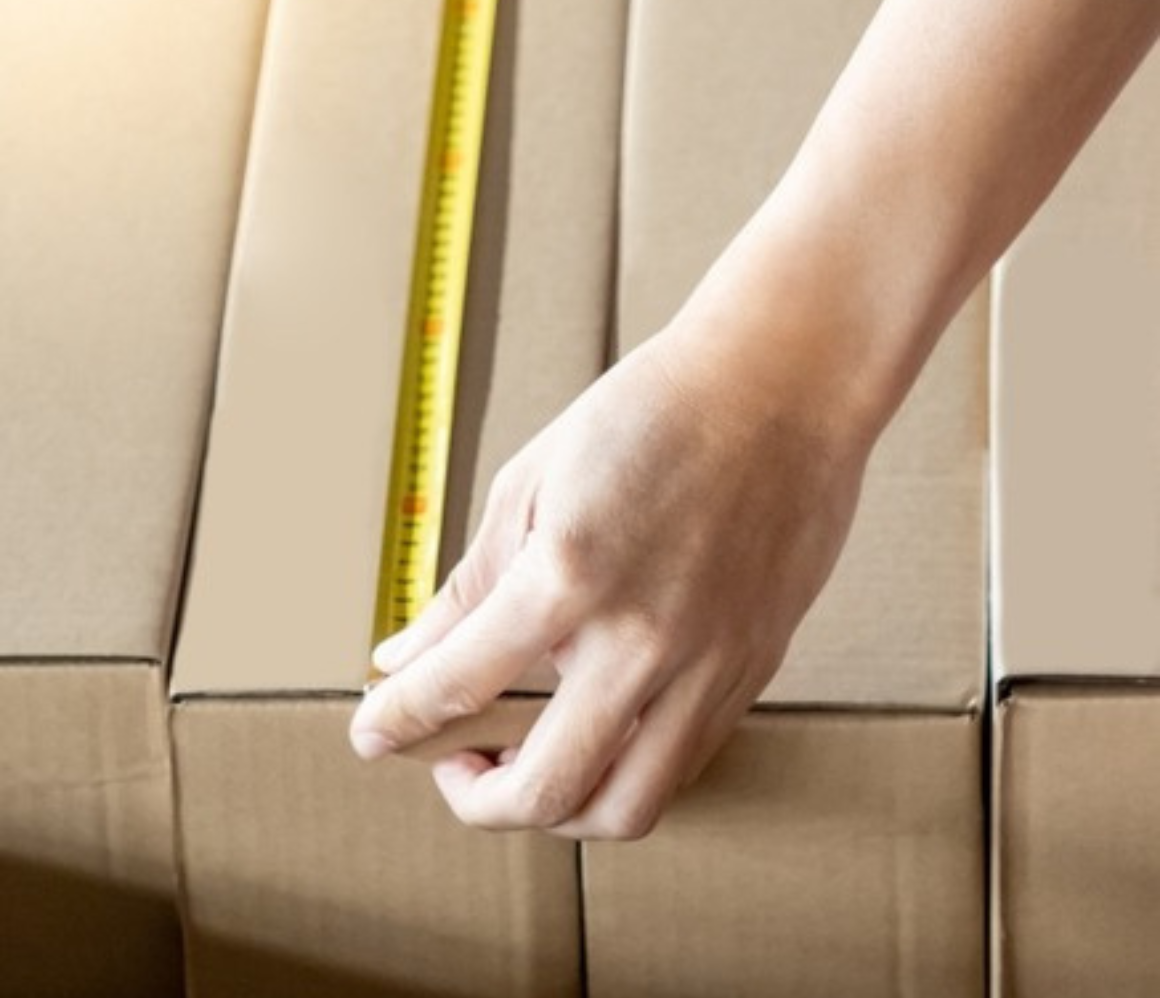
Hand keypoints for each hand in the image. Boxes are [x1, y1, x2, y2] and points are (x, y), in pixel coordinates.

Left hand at [349, 317, 871, 838]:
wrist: (781, 383)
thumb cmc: (653, 410)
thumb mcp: (535, 478)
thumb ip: (471, 581)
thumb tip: (407, 652)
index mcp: (569, 573)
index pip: (459, 683)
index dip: (398, 719)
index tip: (371, 732)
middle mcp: (641, 638)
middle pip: (545, 787)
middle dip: (475, 800)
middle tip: (452, 765)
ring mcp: (708, 663)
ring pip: (625, 808)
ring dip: (557, 811)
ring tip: (529, 766)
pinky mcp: (753, 669)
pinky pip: (683, 764)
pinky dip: (626, 771)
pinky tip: (599, 728)